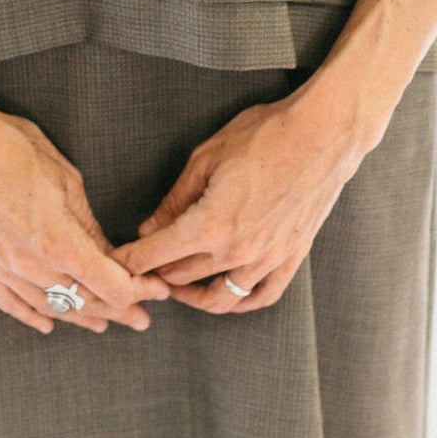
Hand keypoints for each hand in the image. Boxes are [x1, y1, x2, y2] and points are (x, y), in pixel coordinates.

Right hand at [0, 97, 171, 337]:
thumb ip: (87, 224)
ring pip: (49, 307)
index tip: (158, 290)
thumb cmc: (10, 147)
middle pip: (84, 301)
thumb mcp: (65, 179)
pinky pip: (9, 302)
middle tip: (142, 317)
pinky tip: (47, 323)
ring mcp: (1, 267)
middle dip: (119, 310)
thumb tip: (105, 252)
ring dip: (81, 316)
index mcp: (58, 242)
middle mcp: (30, 265)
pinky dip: (32, 316)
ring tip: (103, 322)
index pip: (110, 284)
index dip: (140, 292)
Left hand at [110, 82, 383, 312]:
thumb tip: (151, 227)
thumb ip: (176, 199)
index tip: (114, 265)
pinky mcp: (291, 258)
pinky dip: (237, 302)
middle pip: (182, 277)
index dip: (130, 262)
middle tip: (141, 269)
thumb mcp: (206, 158)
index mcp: (210, 225)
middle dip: (155, 275)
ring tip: (176, 285)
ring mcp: (267, 259)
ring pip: (219, 297)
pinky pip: (260, 296)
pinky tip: (225, 295)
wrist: (322, 135)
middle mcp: (237, 252)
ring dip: (191, 295)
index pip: (156, 255)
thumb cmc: (263, 136)